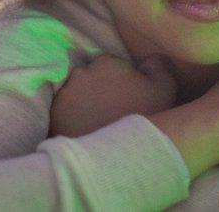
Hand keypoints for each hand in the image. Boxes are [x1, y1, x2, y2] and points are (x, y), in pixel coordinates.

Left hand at [50, 54, 176, 137]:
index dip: (121, 78)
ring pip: (76, 93)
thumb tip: (148, 60)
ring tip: (99, 122)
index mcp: (106, 62)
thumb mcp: (164, 87)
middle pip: (91, 76)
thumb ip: (157, 64)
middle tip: (112, 110)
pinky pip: (64, 113)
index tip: (126, 96)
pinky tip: (86, 131)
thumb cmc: (145, 118)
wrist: (117, 159)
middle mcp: (81, 74)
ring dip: (84, 102)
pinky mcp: (55, 118)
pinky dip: (72, 119)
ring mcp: (64, 96)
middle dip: (99, 88)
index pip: (111, 63)